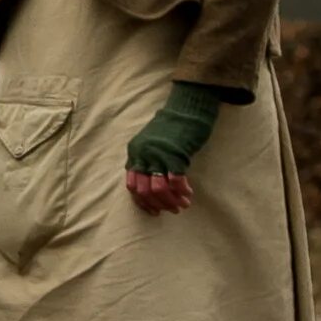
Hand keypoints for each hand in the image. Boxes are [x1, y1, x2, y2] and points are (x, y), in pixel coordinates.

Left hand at [122, 81, 222, 215]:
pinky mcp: (175, 154)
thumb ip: (147, 161)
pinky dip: (181, 190)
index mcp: (135, 153)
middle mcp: (142, 155)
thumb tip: (152, 187)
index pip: (132, 185)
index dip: (143, 201)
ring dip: (171, 200)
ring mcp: (157, 155)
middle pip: (144, 190)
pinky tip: (188, 193)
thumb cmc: (172, 128)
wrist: (186, 109)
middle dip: (159, 204)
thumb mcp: (151, 144)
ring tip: (183, 204)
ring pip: (158, 188)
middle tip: (173, 209)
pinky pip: (175, 180)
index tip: (154, 210)